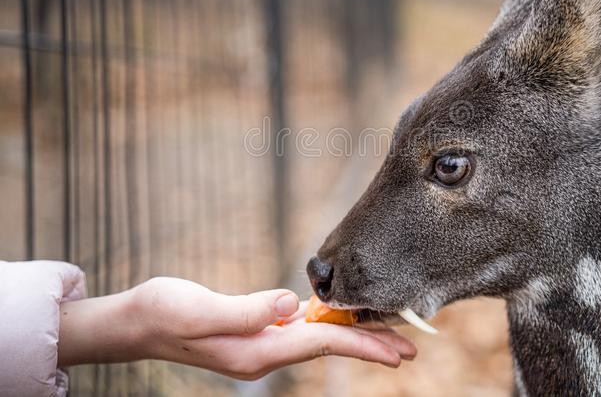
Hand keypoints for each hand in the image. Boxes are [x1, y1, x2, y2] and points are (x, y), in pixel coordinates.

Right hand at [58, 277, 415, 379]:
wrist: (136, 323)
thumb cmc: (163, 313)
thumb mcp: (201, 310)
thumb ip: (246, 311)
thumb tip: (291, 305)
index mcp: (257, 350)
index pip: (322, 343)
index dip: (362, 343)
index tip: (397, 349)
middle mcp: (263, 352)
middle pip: (329, 346)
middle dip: (369, 346)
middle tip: (409, 349)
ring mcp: (259, 345)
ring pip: (319, 338)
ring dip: (353, 336)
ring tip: (386, 334)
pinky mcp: (253, 332)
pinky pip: (301, 331)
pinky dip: (327, 326)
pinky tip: (338, 319)